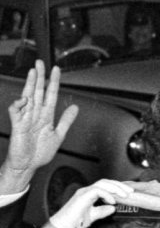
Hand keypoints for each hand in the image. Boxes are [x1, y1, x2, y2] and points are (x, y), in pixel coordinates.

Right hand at [2, 60, 78, 192]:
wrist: (28, 165)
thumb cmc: (40, 152)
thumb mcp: (58, 135)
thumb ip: (66, 121)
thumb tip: (75, 107)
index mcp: (46, 116)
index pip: (50, 95)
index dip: (53, 82)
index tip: (56, 70)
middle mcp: (36, 114)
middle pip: (38, 92)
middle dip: (40, 77)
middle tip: (41, 62)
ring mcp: (26, 118)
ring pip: (28, 97)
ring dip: (30, 84)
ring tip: (33, 72)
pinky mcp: (17, 124)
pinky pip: (16, 110)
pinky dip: (19, 104)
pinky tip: (24, 100)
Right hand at [49, 179, 132, 227]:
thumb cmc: (75, 222)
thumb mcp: (93, 216)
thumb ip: (102, 211)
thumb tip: (113, 208)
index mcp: (90, 194)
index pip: (106, 186)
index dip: (118, 188)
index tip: (128, 193)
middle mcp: (87, 191)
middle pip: (106, 182)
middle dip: (119, 186)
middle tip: (130, 192)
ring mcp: (84, 192)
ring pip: (102, 184)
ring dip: (115, 188)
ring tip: (125, 195)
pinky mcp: (82, 196)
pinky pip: (97, 190)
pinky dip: (107, 194)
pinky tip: (113, 201)